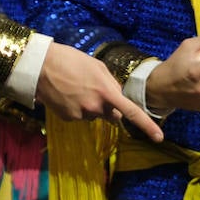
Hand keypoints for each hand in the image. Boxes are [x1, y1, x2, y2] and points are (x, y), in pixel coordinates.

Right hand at [35, 42, 161, 140]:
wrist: (41, 66)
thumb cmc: (72, 60)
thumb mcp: (98, 67)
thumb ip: (112, 84)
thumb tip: (119, 98)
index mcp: (106, 92)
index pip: (131, 112)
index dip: (147, 126)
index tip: (159, 138)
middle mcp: (95, 107)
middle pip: (112, 115)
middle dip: (110, 107)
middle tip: (95, 89)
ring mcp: (80, 115)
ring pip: (94, 115)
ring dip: (91, 106)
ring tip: (77, 87)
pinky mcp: (67, 119)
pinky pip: (80, 116)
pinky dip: (77, 108)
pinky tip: (68, 94)